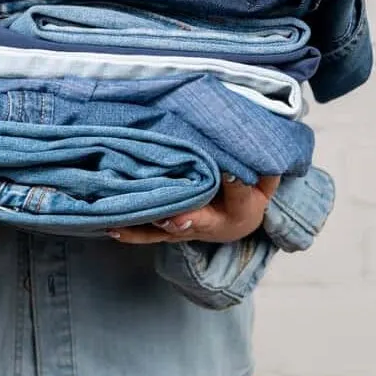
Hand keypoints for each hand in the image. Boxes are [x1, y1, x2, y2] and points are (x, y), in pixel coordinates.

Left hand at [107, 175, 280, 244]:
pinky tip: (111, 227)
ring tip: (132, 223)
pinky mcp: (168, 230)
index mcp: (243, 209)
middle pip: (201, 222)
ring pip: (168, 231)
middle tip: (176, 217)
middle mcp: (213, 224)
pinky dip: (131, 232)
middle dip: (188, 219)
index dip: (237, 185)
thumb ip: (262, 163)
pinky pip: (149, 234)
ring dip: (151, 226)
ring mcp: (188, 230)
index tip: (232, 174)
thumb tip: (255, 142)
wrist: (241, 218)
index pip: (242, 196)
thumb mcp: (265, 176)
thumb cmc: (250, 189)